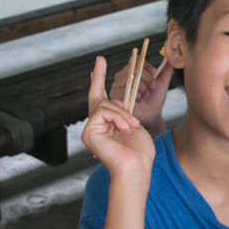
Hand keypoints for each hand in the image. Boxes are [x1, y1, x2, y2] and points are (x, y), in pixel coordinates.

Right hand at [82, 56, 155, 175]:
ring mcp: (91, 128)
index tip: (99, 61)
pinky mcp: (88, 132)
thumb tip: (123, 98)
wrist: (136, 168)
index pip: (100, 97)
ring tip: (132, 125)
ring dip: (122, 112)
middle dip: (99, 77)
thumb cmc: (140, 152)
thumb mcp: (135, 124)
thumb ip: (126, 111)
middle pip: (97, 96)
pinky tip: (124, 127)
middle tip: (101, 60)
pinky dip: (116, 116)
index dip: (98, 78)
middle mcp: (97, 124)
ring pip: (105, 104)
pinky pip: (102, 111)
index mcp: (108, 123)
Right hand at [111, 58, 172, 134]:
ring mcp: (117, 85)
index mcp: (132, 70)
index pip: (137, 59)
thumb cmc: (154, 100)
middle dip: (147, 79)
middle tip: (149, 89)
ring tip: (143, 96)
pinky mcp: (115, 95)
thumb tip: (170, 57)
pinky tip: (138, 101)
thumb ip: (166, 70)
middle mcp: (122, 75)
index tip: (155, 74)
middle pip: (134, 68)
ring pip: (130, 79)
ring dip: (142, 89)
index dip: (147, 66)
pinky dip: (136, 96)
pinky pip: (125, 90)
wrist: (152, 116)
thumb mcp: (162, 83)